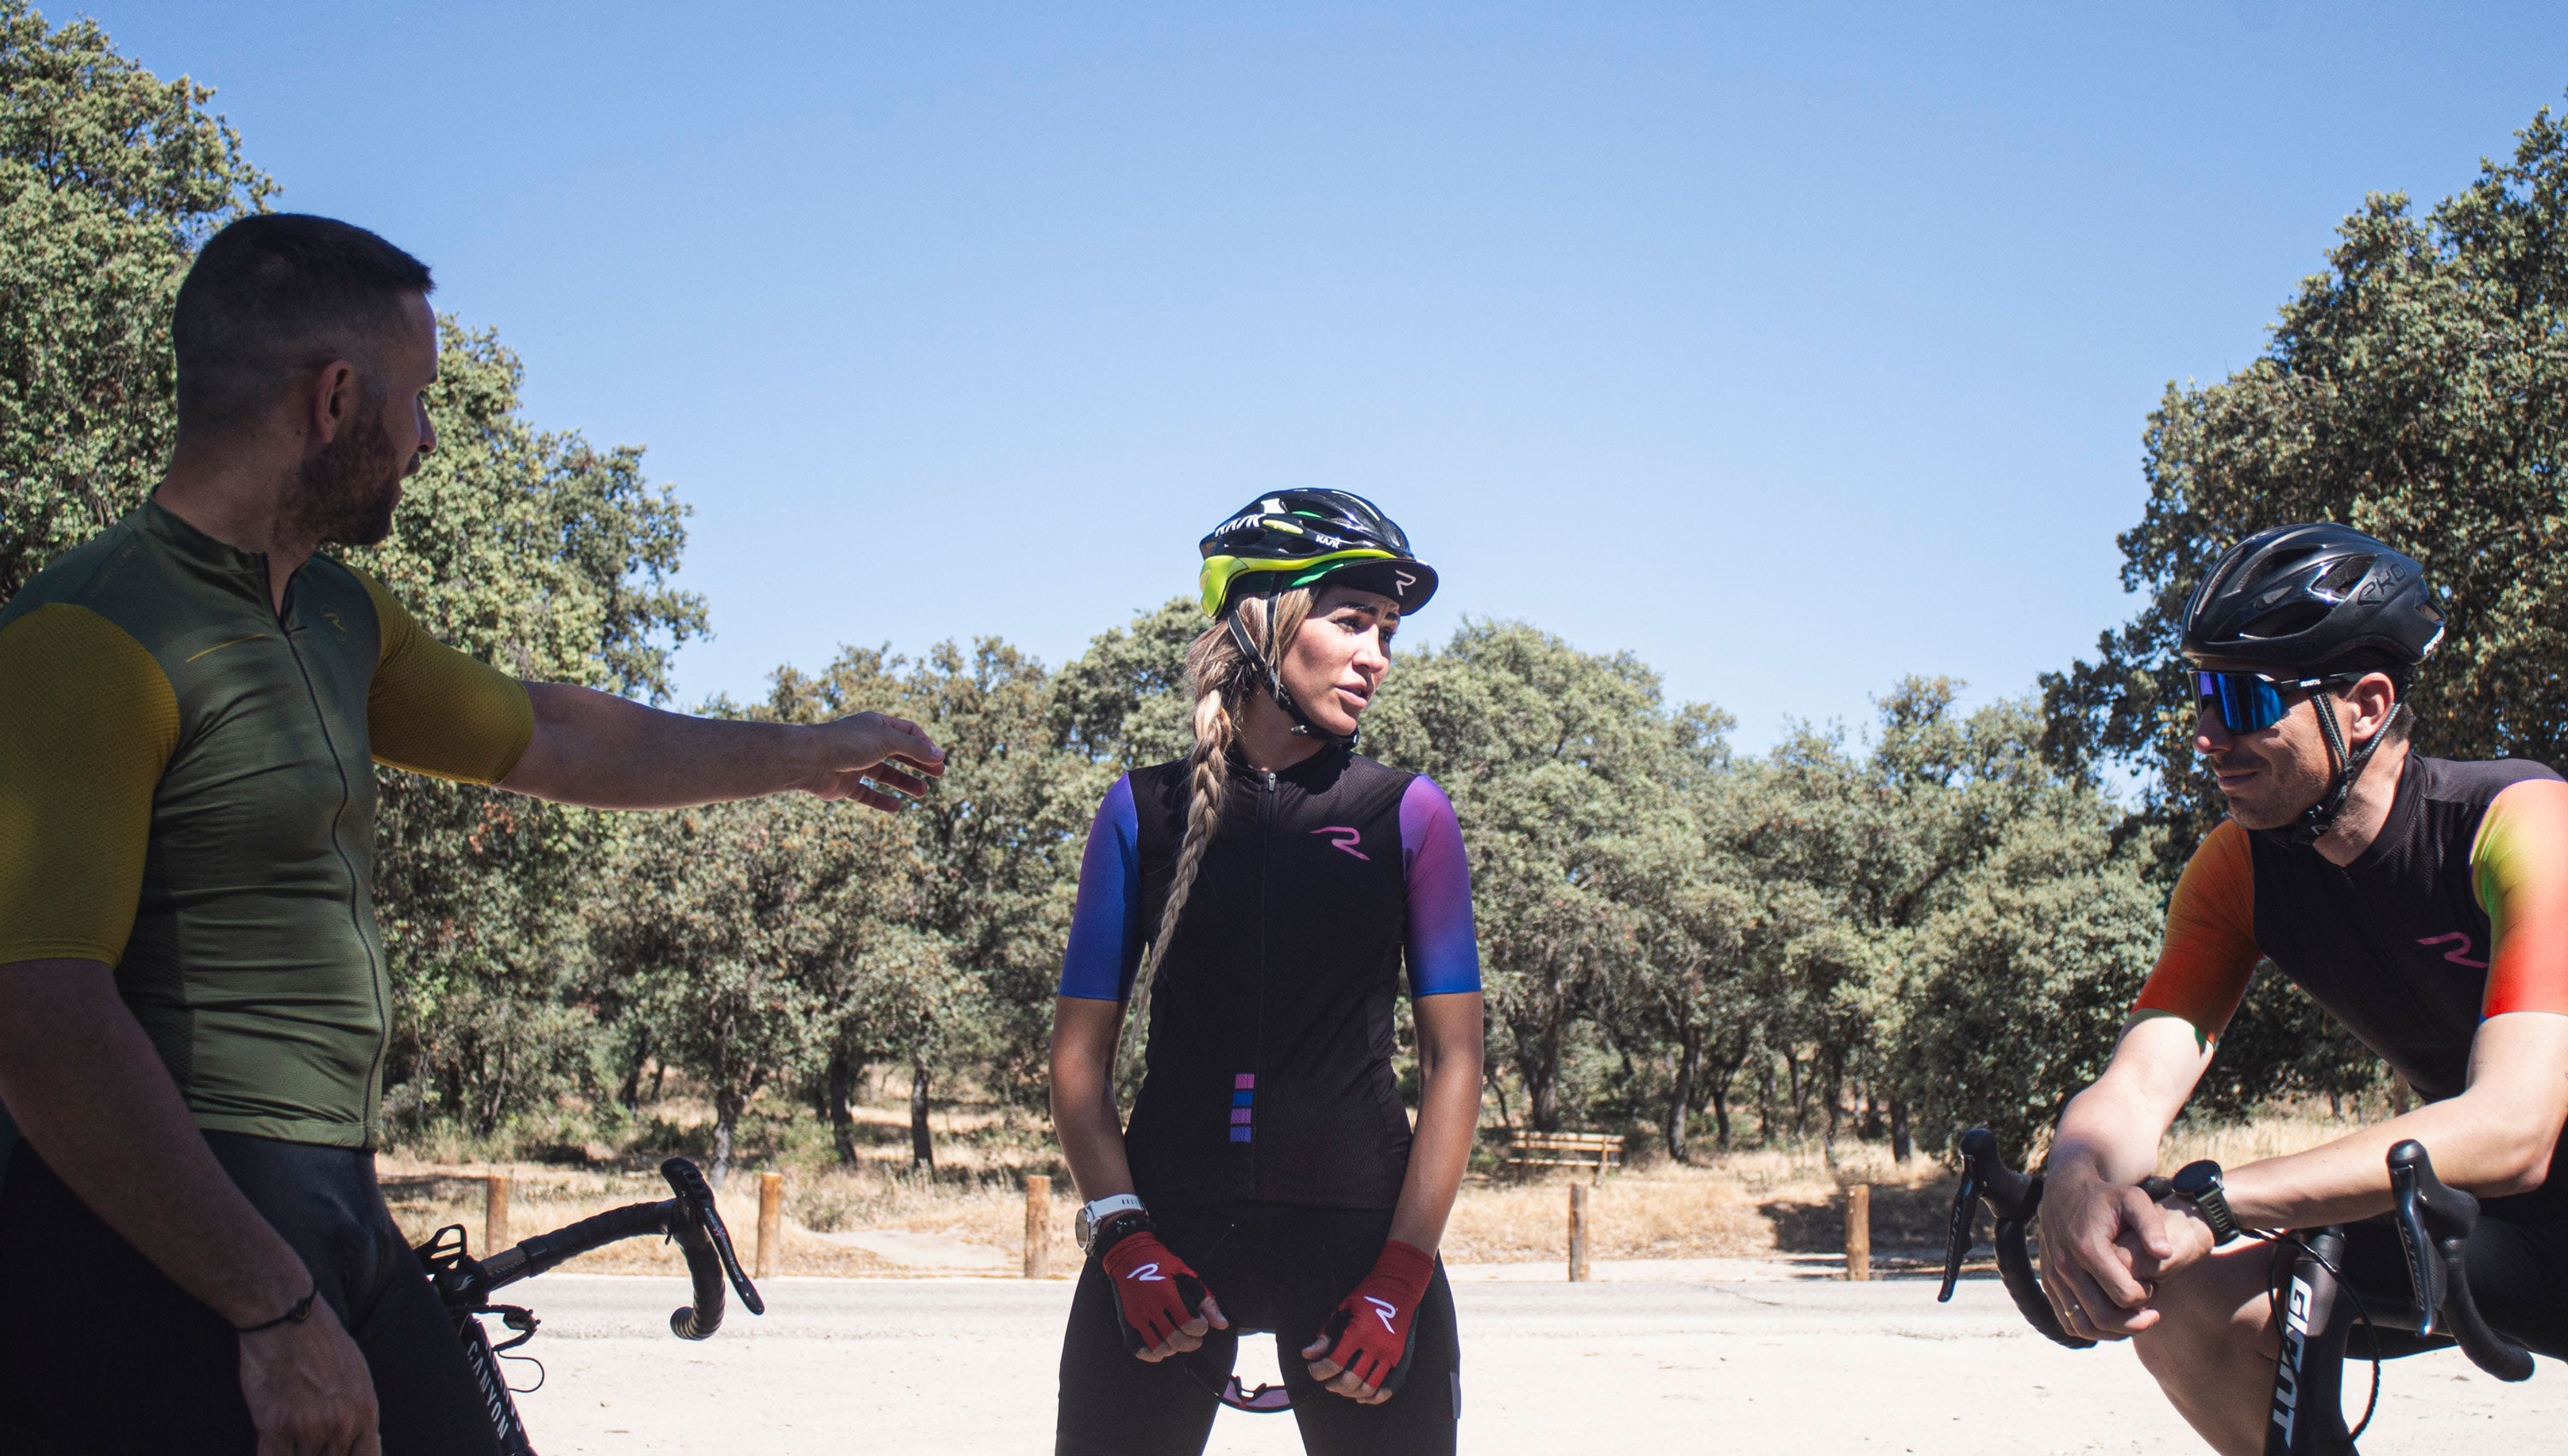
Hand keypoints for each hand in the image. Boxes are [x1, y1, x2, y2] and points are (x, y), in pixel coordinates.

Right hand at [237, 1299, 380, 1455]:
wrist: (287, 1317)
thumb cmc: (321, 1340)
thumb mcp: (358, 1374)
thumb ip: (359, 1410)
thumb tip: (363, 1438)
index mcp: (366, 1412)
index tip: (336, 1455)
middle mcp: (343, 1425)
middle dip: (319, 1455)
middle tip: (307, 1437)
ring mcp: (311, 1428)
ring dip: (295, 1453)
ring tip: (289, 1435)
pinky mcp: (277, 1427)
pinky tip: (272, 1443)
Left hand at [806, 712, 945, 810]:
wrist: (810, 760)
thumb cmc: (848, 743)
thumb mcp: (887, 741)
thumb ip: (915, 749)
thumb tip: (940, 755)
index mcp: (875, 725)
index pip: (907, 732)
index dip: (925, 744)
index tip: (938, 759)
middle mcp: (866, 743)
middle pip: (899, 753)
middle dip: (919, 763)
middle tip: (939, 774)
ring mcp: (855, 764)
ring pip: (885, 774)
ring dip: (904, 783)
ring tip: (922, 793)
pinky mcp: (845, 784)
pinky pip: (867, 793)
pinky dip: (881, 800)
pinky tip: (897, 807)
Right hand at [1100, 1228, 1226, 1361]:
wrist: (1129, 1255)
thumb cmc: (1162, 1264)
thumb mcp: (1187, 1275)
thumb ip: (1205, 1300)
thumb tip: (1222, 1324)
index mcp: (1168, 1294)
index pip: (1191, 1325)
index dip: (1200, 1328)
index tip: (1201, 1324)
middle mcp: (1151, 1307)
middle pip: (1176, 1340)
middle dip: (1191, 1343)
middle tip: (1194, 1338)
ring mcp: (1137, 1316)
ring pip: (1159, 1348)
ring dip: (1173, 1349)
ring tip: (1178, 1341)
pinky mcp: (1127, 1322)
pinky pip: (1139, 1349)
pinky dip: (1152, 1355)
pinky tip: (1162, 1348)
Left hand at [1302, 1239, 1433, 1403]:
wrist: (1400, 1285)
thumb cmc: (1368, 1294)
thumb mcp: (1342, 1308)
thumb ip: (1326, 1333)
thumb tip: (1308, 1354)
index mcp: (1359, 1331)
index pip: (1335, 1362)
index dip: (1320, 1371)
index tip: (1313, 1370)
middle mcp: (1376, 1345)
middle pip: (1351, 1380)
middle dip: (1333, 1384)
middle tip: (1326, 1380)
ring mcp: (1390, 1354)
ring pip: (1368, 1387)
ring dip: (1350, 1392)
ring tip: (1340, 1386)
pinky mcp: (1399, 1357)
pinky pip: (1387, 1388)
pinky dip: (1373, 1397)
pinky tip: (1360, 1395)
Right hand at [2035, 1164, 2173, 1341]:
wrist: (2065, 1190)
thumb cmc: (2105, 1197)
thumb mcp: (2133, 1199)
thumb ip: (2152, 1225)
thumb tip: (2165, 1254)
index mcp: (2087, 1247)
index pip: (2124, 1295)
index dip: (2147, 1296)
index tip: (2155, 1284)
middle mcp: (2065, 1266)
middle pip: (2104, 1317)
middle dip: (2135, 1322)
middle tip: (2153, 1312)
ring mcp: (2053, 1277)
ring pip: (2084, 1326)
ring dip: (2113, 1332)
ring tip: (2134, 1320)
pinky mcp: (2048, 1283)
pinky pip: (2068, 1322)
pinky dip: (2092, 1329)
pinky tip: (2112, 1318)